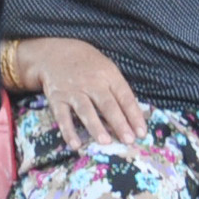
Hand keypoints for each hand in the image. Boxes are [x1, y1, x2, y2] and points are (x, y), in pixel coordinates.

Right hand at [12, 37, 144, 145]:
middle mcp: (92, 83)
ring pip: (86, 110)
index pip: (125, 97)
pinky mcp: (56, 98)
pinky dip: (68, 130)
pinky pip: (62, 116)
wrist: (56, 54)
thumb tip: (136, 118)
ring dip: (96, 126)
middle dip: (119, 123)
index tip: (141, 132)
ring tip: (105, 142)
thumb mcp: (109, 71)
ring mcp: (73, 91)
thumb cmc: (90, 67)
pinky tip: (75, 144)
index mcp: (109, 77)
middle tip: (129, 140)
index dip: (134, 115)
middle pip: (107, 105)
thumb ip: (120, 92)